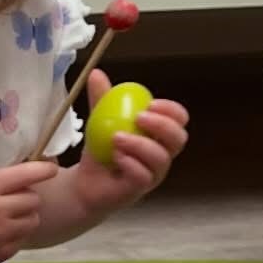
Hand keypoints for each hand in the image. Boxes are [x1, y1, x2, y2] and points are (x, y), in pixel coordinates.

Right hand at [0, 161, 58, 262]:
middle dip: (25, 198)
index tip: (52, 169)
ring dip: (24, 217)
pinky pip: (22, 239)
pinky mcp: (0, 254)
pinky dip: (14, 234)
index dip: (44, 170)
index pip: (26, 174)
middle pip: (33, 200)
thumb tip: (31, 174)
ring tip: (5, 218)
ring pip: (33, 220)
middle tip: (10, 200)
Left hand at [71, 69, 188, 213]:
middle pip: (178, 138)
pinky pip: (144, 176)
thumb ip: (101, 99)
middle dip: (162, 125)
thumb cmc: (101, 151)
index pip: (179, 120)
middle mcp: (161, 154)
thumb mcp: (99, 121)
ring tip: (116, 137)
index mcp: (158, 135)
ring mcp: (153, 174)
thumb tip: (96, 73)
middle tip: (139, 117)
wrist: (83, 184)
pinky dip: (130, 164)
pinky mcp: (139, 189)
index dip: (171, 111)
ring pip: (161, 158)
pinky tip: (115, 157)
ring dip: (140, 144)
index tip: (151, 103)